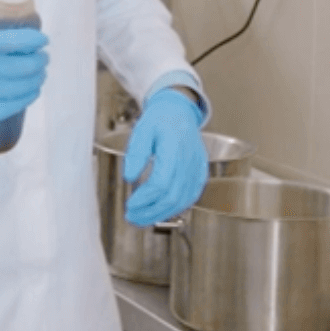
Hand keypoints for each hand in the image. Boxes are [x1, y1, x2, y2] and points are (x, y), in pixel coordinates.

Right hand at [0, 3, 48, 137]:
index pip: (11, 40)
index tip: (42, 39)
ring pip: (23, 87)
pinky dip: (29, 95)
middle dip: (40, 59)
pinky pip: (15, 105)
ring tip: (39, 72)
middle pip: (23, 66)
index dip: (33, 40)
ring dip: (38, 77)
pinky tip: (31, 89)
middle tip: (43, 56)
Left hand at [123, 89, 208, 225]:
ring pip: (182, 201)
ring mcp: (197, 168)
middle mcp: (189, 161)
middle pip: (172, 197)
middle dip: (150, 212)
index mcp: (174, 148)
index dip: (145, 198)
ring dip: (161, 214)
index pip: (161, 183)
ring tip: (142, 218)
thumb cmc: (160, 120)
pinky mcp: (200, 173)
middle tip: (132, 217)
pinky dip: (175, 208)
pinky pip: (191, 197)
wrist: (179, 112)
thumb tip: (129, 178)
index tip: (129, 205)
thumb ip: (136, 153)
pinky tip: (160, 212)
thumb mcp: (142, 130)